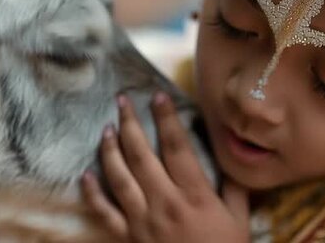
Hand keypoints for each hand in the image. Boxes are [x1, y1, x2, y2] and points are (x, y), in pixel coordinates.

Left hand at [81, 93, 249, 242]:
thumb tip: (230, 159)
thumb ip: (234, 188)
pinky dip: (93, 194)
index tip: (157, 96)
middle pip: (142, 155)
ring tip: (106, 129)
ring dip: (110, 150)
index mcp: (195, 195)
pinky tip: (85, 176)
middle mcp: (165, 202)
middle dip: (131, 123)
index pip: (176, 146)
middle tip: (122, 100)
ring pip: (119, 177)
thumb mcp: (239, 221)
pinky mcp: (128, 238)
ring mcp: (142, 221)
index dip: (165, 118)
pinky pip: (105, 214)